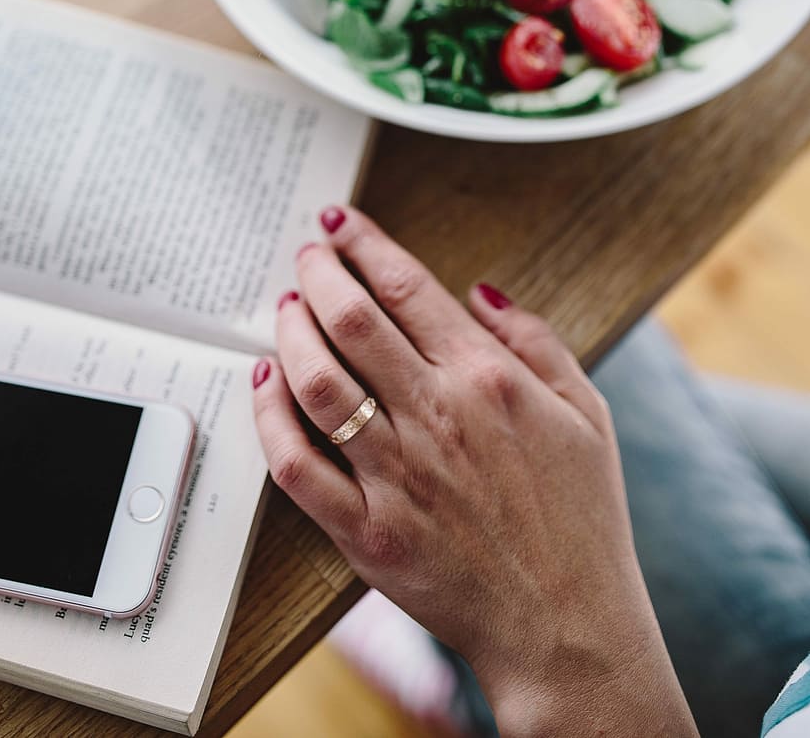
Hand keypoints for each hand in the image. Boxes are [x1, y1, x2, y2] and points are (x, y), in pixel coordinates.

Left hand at [252, 208, 696, 737]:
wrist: (568, 625)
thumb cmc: (583, 518)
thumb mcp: (586, 410)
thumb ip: (535, 338)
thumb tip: (479, 289)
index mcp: (488, 379)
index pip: (408, 287)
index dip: (364, 245)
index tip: (339, 223)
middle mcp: (436, 417)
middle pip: (352, 321)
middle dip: (318, 273)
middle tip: (306, 256)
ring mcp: (396, 475)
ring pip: (318, 382)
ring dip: (291, 332)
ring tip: (285, 307)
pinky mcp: (367, 531)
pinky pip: (298, 466)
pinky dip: (270, 418)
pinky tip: (264, 384)